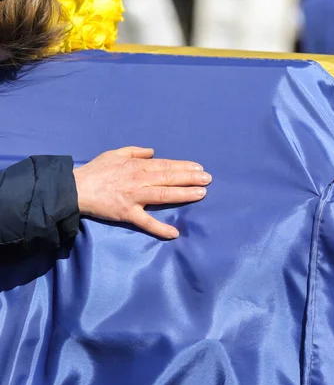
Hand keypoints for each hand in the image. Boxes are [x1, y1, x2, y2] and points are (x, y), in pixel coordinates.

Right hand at [73, 147, 210, 238]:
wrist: (75, 188)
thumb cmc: (96, 170)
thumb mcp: (115, 153)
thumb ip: (135, 151)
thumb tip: (153, 152)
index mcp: (137, 166)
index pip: (166, 165)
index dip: (183, 166)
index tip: (199, 168)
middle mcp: (139, 180)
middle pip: (169, 178)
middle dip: (191, 178)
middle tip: (208, 179)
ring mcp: (134, 197)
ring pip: (164, 194)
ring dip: (184, 194)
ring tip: (201, 193)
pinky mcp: (127, 213)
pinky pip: (146, 222)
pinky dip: (160, 228)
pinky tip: (174, 233)